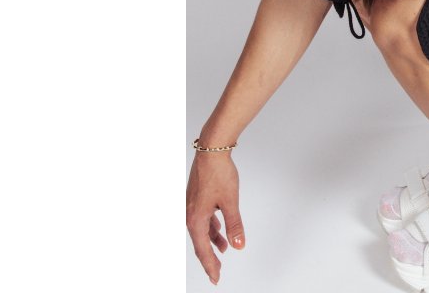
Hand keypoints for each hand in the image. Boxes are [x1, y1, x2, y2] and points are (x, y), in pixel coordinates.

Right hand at [186, 151, 244, 284]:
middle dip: (210, 257)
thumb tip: (238, 246)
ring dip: (212, 240)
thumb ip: (234, 225)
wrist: (212, 149)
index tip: (216, 278)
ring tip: (224, 249)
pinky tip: (218, 228)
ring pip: (201, 229)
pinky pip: (202, 218)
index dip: (210, 265)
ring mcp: (191, 205)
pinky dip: (211, 227)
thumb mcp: (230, 202)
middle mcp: (189, 214)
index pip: (202, 249)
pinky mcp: (195, 197)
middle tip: (217, 271)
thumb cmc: (219, 173)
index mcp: (195, 218)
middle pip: (199, 242)